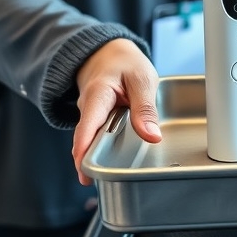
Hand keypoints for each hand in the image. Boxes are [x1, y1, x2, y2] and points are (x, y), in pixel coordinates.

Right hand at [72, 38, 161, 185]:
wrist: (109, 53)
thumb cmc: (125, 64)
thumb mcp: (142, 79)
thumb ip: (145, 108)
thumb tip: (152, 136)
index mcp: (97, 95)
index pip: (87, 127)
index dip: (84, 151)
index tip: (85, 173)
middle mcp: (88, 108)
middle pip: (86, 140)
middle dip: (89, 162)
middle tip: (97, 183)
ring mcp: (89, 116)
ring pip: (92, 140)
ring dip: (98, 156)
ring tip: (105, 176)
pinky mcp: (95, 121)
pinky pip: (97, 137)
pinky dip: (103, 148)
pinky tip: (112, 159)